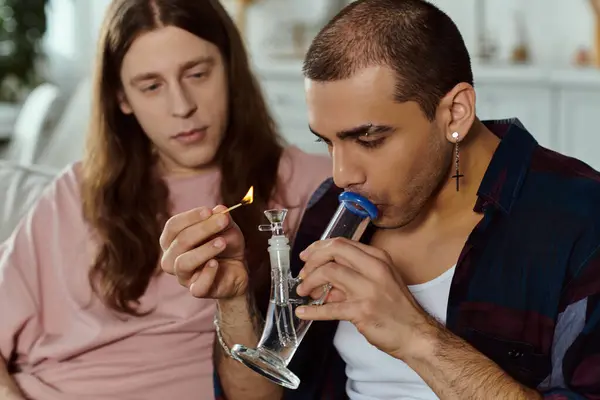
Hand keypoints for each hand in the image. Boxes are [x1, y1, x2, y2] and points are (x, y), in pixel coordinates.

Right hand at [160, 205, 247, 298]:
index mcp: (173, 240)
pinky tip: (216, 264)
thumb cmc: (225, 244)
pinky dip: (207, 273)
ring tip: (222, 242)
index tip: (209, 211)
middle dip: (202, 229)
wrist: (238, 268)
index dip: (190, 217)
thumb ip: (221, 218)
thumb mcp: (226, 227)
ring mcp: (183, 276)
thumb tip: (219, 210)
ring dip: (204, 250)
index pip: (173, 226)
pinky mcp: (197, 290)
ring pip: (183, 263)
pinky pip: (197, 287)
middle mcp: (172, 259)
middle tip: (223, 221)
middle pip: (179, 242)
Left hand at [295, 237, 434, 359]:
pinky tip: (303, 312)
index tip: (307, 255)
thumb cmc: (397, 309)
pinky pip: (330, 308)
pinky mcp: (362, 311)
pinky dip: (313, 311)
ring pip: (329, 273)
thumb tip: (325, 282)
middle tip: (302, 274)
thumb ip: (352, 277)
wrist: (415, 334)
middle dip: (312, 261)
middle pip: (334, 252)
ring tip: (302, 292)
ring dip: (309, 282)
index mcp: (378, 259)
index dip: (319, 248)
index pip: (342, 243)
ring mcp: (369, 289)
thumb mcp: (380, 282)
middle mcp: (374, 269)